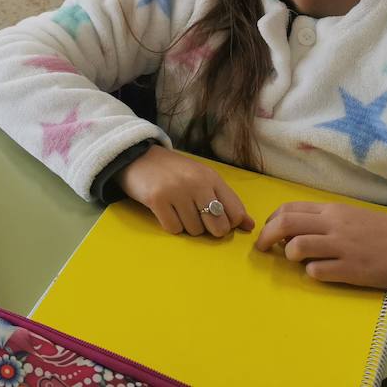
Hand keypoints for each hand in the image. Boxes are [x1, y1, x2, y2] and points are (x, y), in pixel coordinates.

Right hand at [116, 145, 254, 237]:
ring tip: (177, 209)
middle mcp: (196, 183)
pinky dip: (171, 225)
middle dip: (209, 229)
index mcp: (211, 177)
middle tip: (196, 217)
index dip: (229, 224)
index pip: (235, 213)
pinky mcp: (157, 199)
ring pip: (195, 231)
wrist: (136, 155)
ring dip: (187, 226)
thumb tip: (250, 226)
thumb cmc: (172, 170)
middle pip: (218, 227)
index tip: (216, 219)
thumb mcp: (201, 178)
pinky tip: (165, 211)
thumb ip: (225, 200)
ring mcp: (176, 191)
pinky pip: (174, 229)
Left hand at [255, 202, 386, 290]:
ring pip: (297, 246)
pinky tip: (319, 272)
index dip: (271, 220)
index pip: (289, 209)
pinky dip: (311, 273)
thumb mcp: (350, 216)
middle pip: (286, 224)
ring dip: (289, 255)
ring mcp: (342, 247)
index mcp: (331, 210)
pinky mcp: (352, 270)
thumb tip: (293, 229)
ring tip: (296, 261)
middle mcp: (333, 225)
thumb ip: (323, 219)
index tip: (267, 232)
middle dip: (266, 236)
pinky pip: (317, 271)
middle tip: (262, 249)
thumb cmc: (381, 232)